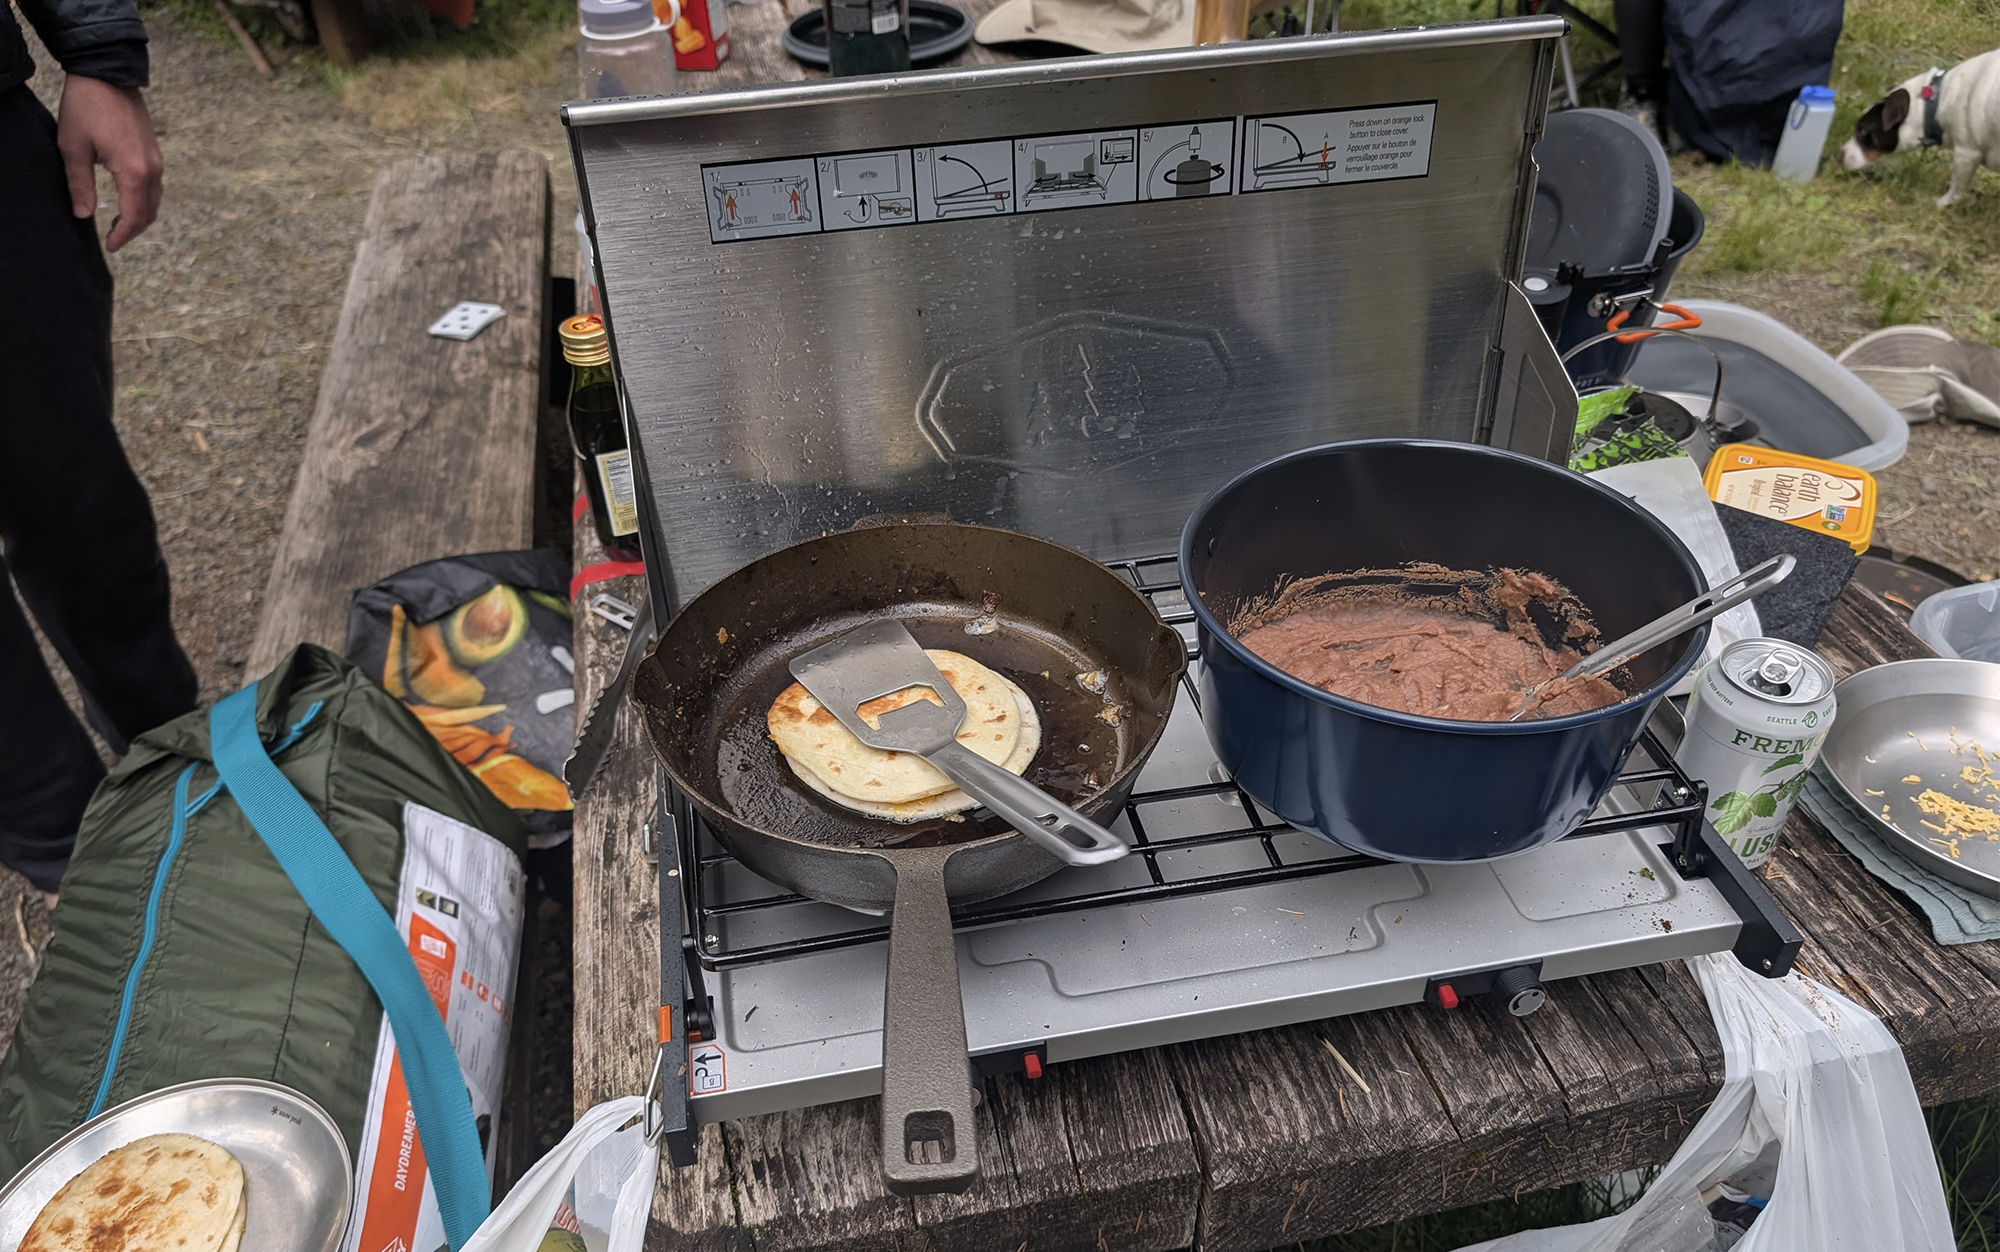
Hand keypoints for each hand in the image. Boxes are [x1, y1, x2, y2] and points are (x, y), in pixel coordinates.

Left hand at [56, 74, 162, 251]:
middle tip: (114, 239)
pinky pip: (155, 186)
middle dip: (133, 230)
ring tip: (120, 223)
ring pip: (155, 200)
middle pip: (149, 213)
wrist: (107, 73)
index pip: (133, 216)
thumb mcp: (73, 147)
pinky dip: (144, 200)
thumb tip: (84, 216)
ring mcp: (157, 160)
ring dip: (140, 216)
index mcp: (133, 172)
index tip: (110, 246)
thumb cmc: (86, 107)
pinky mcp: (154, 152)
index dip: (122, 235)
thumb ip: (79, 185)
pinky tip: (128, 199)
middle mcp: (152, 169)